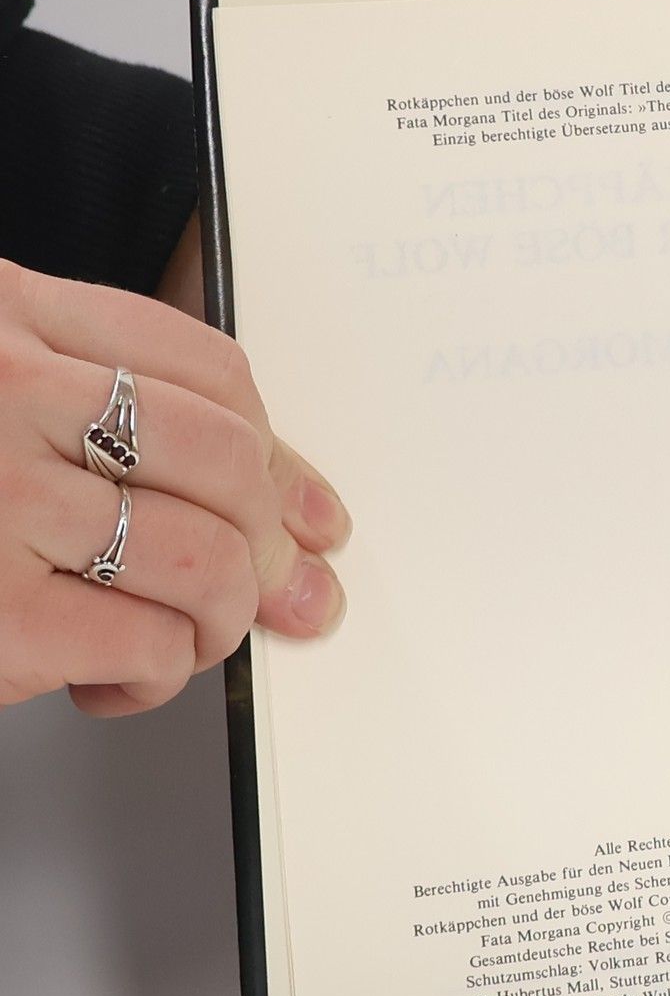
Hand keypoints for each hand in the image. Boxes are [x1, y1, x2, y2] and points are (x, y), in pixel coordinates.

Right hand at [0, 251, 349, 715]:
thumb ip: (90, 408)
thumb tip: (274, 505)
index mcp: (3, 316)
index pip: (204, 368)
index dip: (281, 455)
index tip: (312, 514)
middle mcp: (1, 390)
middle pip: (225, 460)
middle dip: (273, 547)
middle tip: (274, 596)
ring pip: (206, 557)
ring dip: (217, 621)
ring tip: (174, 641)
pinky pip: (146, 642)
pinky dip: (156, 676)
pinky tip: (110, 678)